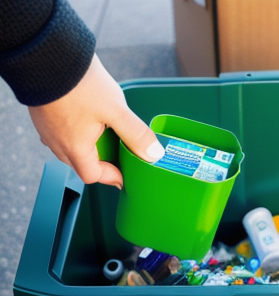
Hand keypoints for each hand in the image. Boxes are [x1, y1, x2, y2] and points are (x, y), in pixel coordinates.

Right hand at [28, 54, 164, 188]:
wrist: (48, 54)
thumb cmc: (80, 84)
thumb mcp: (116, 110)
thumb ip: (135, 134)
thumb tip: (153, 154)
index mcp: (74, 147)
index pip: (92, 175)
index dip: (111, 177)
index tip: (124, 175)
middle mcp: (56, 142)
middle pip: (82, 163)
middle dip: (102, 161)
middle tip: (120, 152)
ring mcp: (47, 128)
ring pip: (71, 147)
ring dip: (90, 144)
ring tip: (107, 131)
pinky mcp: (44, 114)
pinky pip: (63, 131)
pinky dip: (78, 131)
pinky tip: (90, 116)